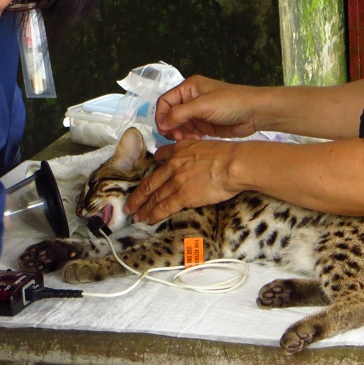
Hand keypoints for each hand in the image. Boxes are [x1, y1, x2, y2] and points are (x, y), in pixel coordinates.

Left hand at [124, 139, 241, 223]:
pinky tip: (148, 220)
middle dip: (138, 195)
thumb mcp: (206, 144)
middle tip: (129, 205)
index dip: (152, 167)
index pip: (159, 157)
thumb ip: (195, 152)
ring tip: (136, 216)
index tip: (148, 176)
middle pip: (150, 182)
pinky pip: (164, 207)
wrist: (233, 164)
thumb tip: (198, 161)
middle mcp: (173, 165)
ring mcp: (176, 181)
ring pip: (154, 196)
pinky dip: (154, 215)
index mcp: (179, 150)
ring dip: (144, 208)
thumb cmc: (227, 155)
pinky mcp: (183, 196)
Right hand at [155, 75, 259, 140]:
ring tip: (188, 139)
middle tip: (177, 137)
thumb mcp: (203, 105)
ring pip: (179, 126)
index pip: (165, 101)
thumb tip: (162, 124)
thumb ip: (180, 113)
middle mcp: (191, 99)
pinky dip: (190, 138)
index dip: (161, 115)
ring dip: (181, 134)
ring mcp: (198, 113)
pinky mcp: (205, 125)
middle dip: (171, 127)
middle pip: (171, 115)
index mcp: (189, 88)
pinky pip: (190, 132)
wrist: (254, 113)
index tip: (164, 129)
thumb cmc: (231, 103)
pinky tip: (197, 140)